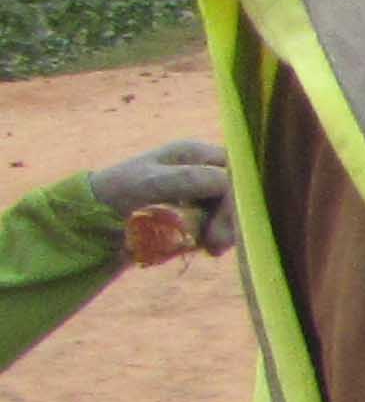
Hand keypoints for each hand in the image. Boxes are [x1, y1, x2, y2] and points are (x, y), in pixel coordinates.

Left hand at [90, 139, 234, 249]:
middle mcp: (200, 166)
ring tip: (211, 249)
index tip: (220, 229)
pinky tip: (205, 246)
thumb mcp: (149, 183)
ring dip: (226, 230)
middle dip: (232, 219)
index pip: (233, 172)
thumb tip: (227, 183)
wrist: (89, 216)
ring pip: (231, 207)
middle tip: (217, 246)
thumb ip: (187, 178)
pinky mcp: (194, 208)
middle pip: (237, 190)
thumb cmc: (115, 193)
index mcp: (193, 153)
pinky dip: (216, 234)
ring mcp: (198, 188)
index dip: (235, 200)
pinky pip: (218, 220)